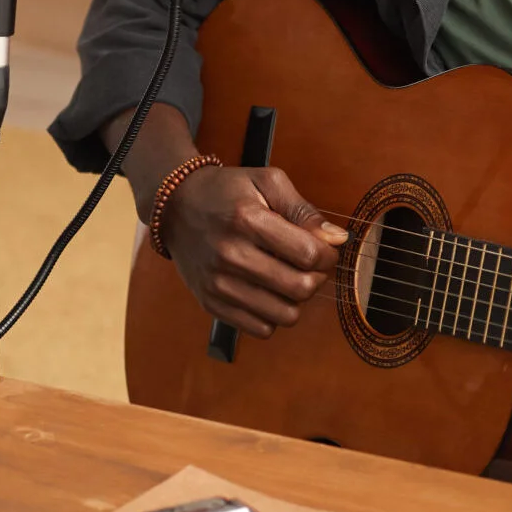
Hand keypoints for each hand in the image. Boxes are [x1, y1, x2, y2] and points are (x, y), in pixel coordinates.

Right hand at [160, 164, 344, 337]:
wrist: (175, 207)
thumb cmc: (226, 191)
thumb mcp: (267, 182)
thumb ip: (304, 210)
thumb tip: (337, 239)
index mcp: (247, 220)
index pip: (309, 254)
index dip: (328, 254)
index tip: (324, 248)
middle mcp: (230, 255)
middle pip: (301, 288)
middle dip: (317, 277)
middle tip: (310, 265)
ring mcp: (218, 283)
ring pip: (285, 315)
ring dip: (297, 299)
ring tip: (289, 278)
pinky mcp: (211, 303)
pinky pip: (261, 328)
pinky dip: (273, 315)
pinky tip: (268, 292)